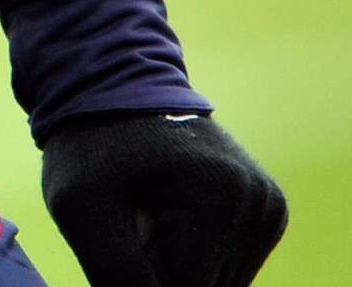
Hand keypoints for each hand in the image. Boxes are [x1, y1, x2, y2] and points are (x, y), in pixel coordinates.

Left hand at [38, 111, 286, 286]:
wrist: (115, 86)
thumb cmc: (91, 143)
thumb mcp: (81, 209)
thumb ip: (117, 276)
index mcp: (223, 198)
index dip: (138, 276)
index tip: (120, 230)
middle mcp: (261, 204)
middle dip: (159, 270)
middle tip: (132, 219)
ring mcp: (269, 208)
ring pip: (217, 285)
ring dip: (175, 264)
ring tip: (149, 213)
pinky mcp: (266, 213)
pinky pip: (225, 268)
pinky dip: (192, 256)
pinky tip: (169, 216)